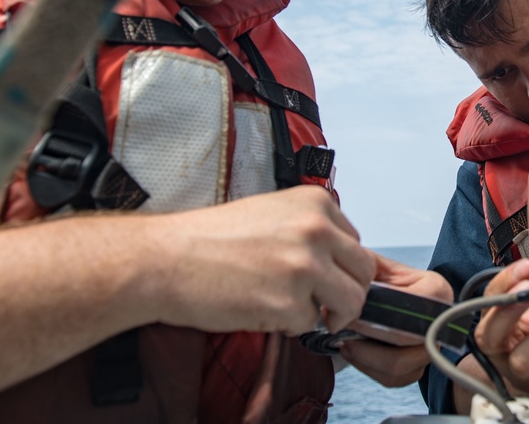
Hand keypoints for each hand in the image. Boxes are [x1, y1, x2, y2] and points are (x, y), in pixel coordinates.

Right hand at [146, 185, 374, 334]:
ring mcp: (305, 266)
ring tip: (299, 311)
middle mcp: (317, 230)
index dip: (341, 266)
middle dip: (347, 293)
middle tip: (326, 304)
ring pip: (351, 302)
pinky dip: (291, 326)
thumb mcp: (272, 213)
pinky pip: (310, 324)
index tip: (326, 277)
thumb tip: (337, 258)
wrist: (164, 259)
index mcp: (315, 203)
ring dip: (329, 313)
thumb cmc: (208, 237)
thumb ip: (310, 229)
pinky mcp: (289, 302)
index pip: (357, 243)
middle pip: (364, 273)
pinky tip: (264, 312)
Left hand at [339, 253, 452, 386]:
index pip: (411, 309)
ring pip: (399, 366)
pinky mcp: (418, 366)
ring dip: (365, 358)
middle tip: (341, 333)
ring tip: (345, 344)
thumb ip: (363, 270)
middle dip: (368, 340)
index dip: (377, 316)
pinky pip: (394, 379)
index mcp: (436, 290)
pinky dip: (370, 369)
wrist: (387, 295)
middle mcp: (440, 321)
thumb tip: (346, 293)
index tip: (349, 317)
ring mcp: (431, 346)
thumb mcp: (375, 265)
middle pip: (405, 342)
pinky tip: (354, 353)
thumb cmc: (381, 279)